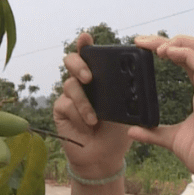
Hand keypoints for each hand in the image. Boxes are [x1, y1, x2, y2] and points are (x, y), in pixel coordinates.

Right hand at [53, 32, 131, 177]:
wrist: (104, 157)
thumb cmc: (117, 131)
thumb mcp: (126, 111)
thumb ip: (125, 96)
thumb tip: (133, 82)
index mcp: (100, 78)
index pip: (90, 55)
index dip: (85, 44)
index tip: (86, 37)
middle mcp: (82, 82)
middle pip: (71, 61)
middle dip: (78, 65)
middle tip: (89, 78)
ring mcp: (70, 95)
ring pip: (70, 85)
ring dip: (83, 103)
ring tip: (94, 120)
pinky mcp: (60, 109)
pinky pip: (66, 105)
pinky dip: (79, 116)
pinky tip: (87, 127)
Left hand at [129, 35, 193, 189]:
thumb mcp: (175, 141)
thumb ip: (155, 133)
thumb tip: (133, 131)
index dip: (175, 49)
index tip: (150, 48)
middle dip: (172, 40)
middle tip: (144, 41)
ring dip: (177, 42)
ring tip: (153, 44)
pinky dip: (184, 53)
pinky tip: (166, 52)